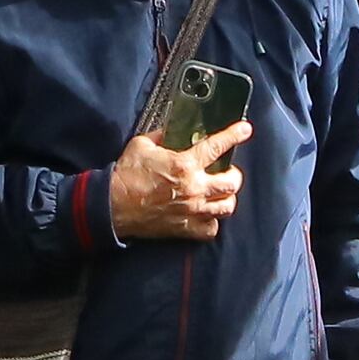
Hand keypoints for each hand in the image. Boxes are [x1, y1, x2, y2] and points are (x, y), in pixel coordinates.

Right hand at [108, 121, 247, 241]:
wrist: (113, 206)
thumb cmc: (126, 175)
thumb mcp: (142, 145)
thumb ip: (162, 136)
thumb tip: (171, 131)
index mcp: (184, 165)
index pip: (218, 146)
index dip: (234, 135)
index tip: (245, 130)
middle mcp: (194, 188)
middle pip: (232, 183)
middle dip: (234, 175)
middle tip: (229, 171)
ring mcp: (192, 211)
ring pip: (227, 207)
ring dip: (228, 197)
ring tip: (222, 193)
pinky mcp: (185, 228)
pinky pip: (211, 229)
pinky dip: (213, 222)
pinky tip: (208, 214)